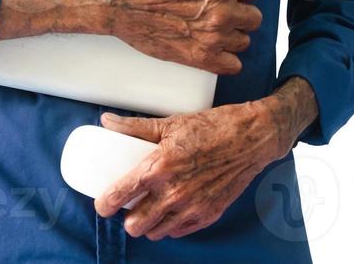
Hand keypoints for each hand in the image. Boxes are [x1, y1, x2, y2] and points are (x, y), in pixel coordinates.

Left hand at [94, 100, 283, 240]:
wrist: (251, 138)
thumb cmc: (212, 127)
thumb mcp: (170, 123)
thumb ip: (135, 127)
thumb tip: (107, 121)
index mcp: (160, 167)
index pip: (121, 194)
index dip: (105, 204)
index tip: (102, 204)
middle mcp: (174, 193)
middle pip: (135, 225)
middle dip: (128, 218)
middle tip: (130, 205)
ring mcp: (192, 208)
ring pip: (155, 232)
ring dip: (148, 224)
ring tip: (149, 208)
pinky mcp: (208, 216)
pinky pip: (178, 232)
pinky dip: (170, 224)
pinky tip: (170, 210)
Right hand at [106, 0, 265, 73]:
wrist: (122, 2)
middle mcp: (222, 12)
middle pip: (254, 17)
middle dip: (241, 10)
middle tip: (221, 7)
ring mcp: (212, 37)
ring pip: (244, 41)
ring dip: (233, 34)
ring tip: (213, 25)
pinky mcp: (200, 57)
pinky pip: (232, 65)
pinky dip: (226, 57)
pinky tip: (214, 46)